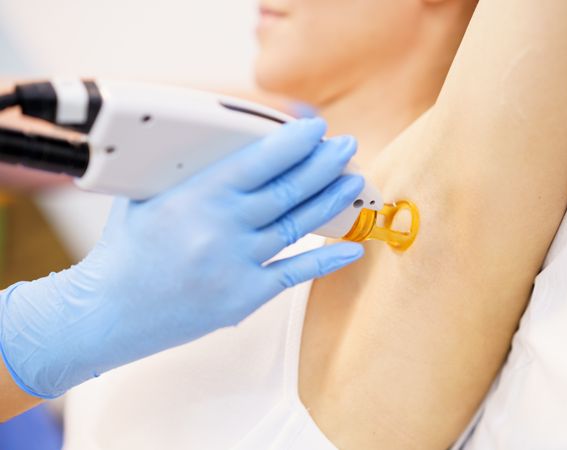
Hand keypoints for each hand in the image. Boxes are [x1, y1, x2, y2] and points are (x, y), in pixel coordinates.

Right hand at [0, 118, 364, 397]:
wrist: (108, 312)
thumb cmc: (125, 250)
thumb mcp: (147, 196)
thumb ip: (186, 172)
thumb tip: (224, 147)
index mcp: (198, 196)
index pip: (260, 160)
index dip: (295, 143)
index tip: (318, 129)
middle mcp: (223, 228)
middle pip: (289, 190)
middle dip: (325, 164)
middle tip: (347, 146)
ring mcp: (238, 264)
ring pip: (298, 225)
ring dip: (331, 200)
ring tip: (354, 180)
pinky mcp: (245, 296)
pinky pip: (295, 273)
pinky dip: (327, 259)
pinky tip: (354, 246)